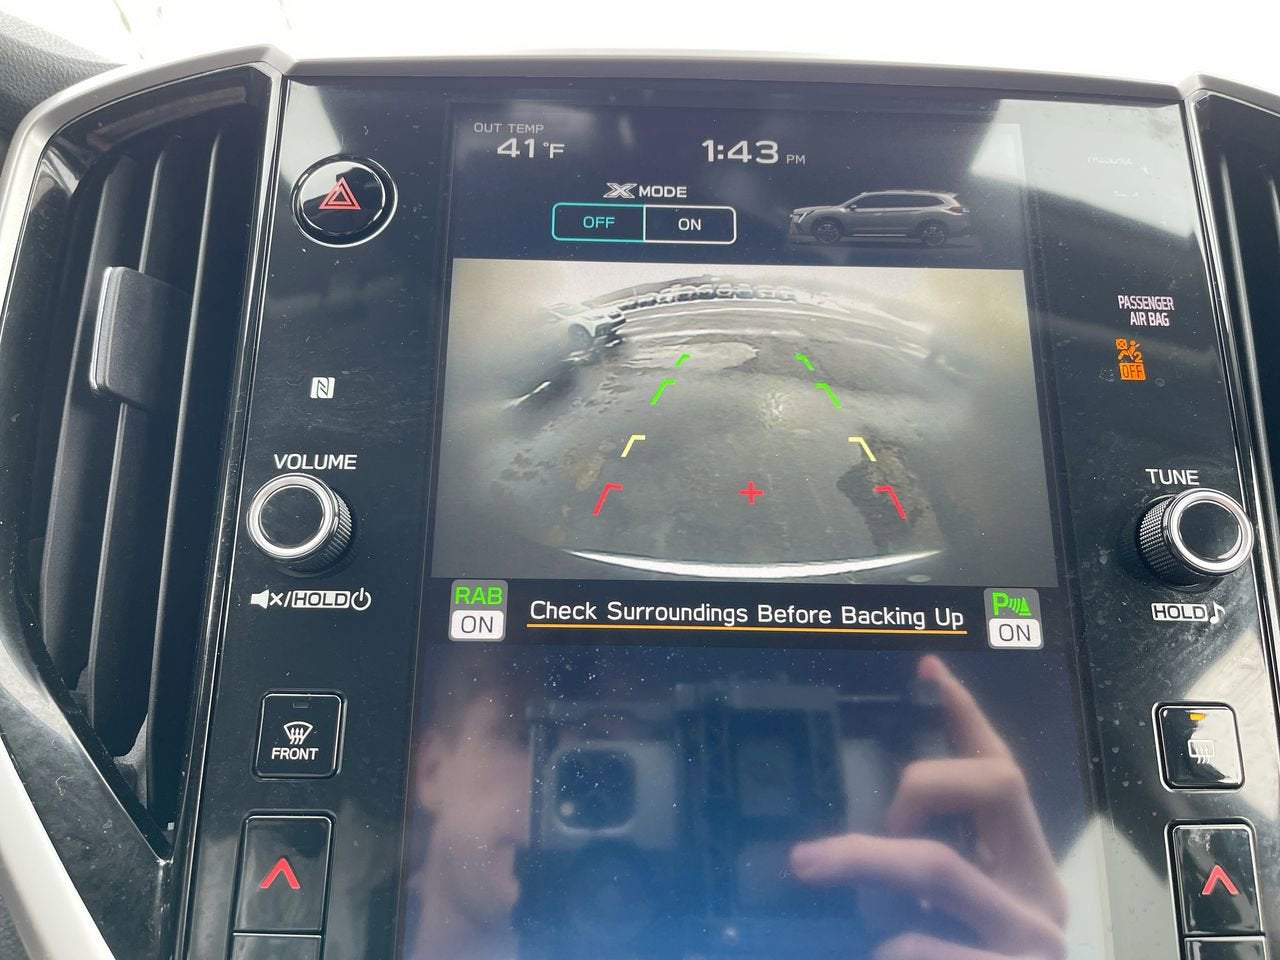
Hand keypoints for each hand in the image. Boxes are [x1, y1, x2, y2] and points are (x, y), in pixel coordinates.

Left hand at [789, 654, 1067, 959]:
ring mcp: (1028, 941)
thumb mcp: (942, 915)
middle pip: (994, 786)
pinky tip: (872, 948)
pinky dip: (885, 943)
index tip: (929, 668)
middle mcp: (1040, 898)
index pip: (1003, 773)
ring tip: (810, 864)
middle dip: (921, 782)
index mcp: (1024, 871)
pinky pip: (919, 943)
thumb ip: (918, 871)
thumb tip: (842, 833)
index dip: (969, 716)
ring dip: (863, 856)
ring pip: (939, 864)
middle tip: (871, 815)